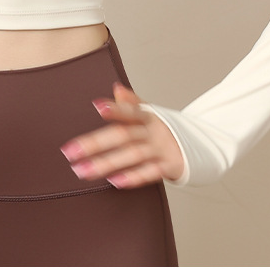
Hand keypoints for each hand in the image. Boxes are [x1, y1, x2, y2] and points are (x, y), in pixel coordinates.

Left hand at [60, 82, 184, 187]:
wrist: (200, 145)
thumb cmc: (164, 129)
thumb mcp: (150, 112)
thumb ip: (132, 102)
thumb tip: (116, 88)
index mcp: (147, 115)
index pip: (129, 110)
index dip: (115, 109)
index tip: (96, 106)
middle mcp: (153, 130)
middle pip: (123, 135)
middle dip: (95, 144)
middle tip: (70, 152)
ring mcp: (161, 148)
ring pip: (132, 155)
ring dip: (106, 164)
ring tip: (82, 171)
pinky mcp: (170, 167)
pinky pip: (150, 173)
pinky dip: (133, 178)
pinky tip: (115, 182)